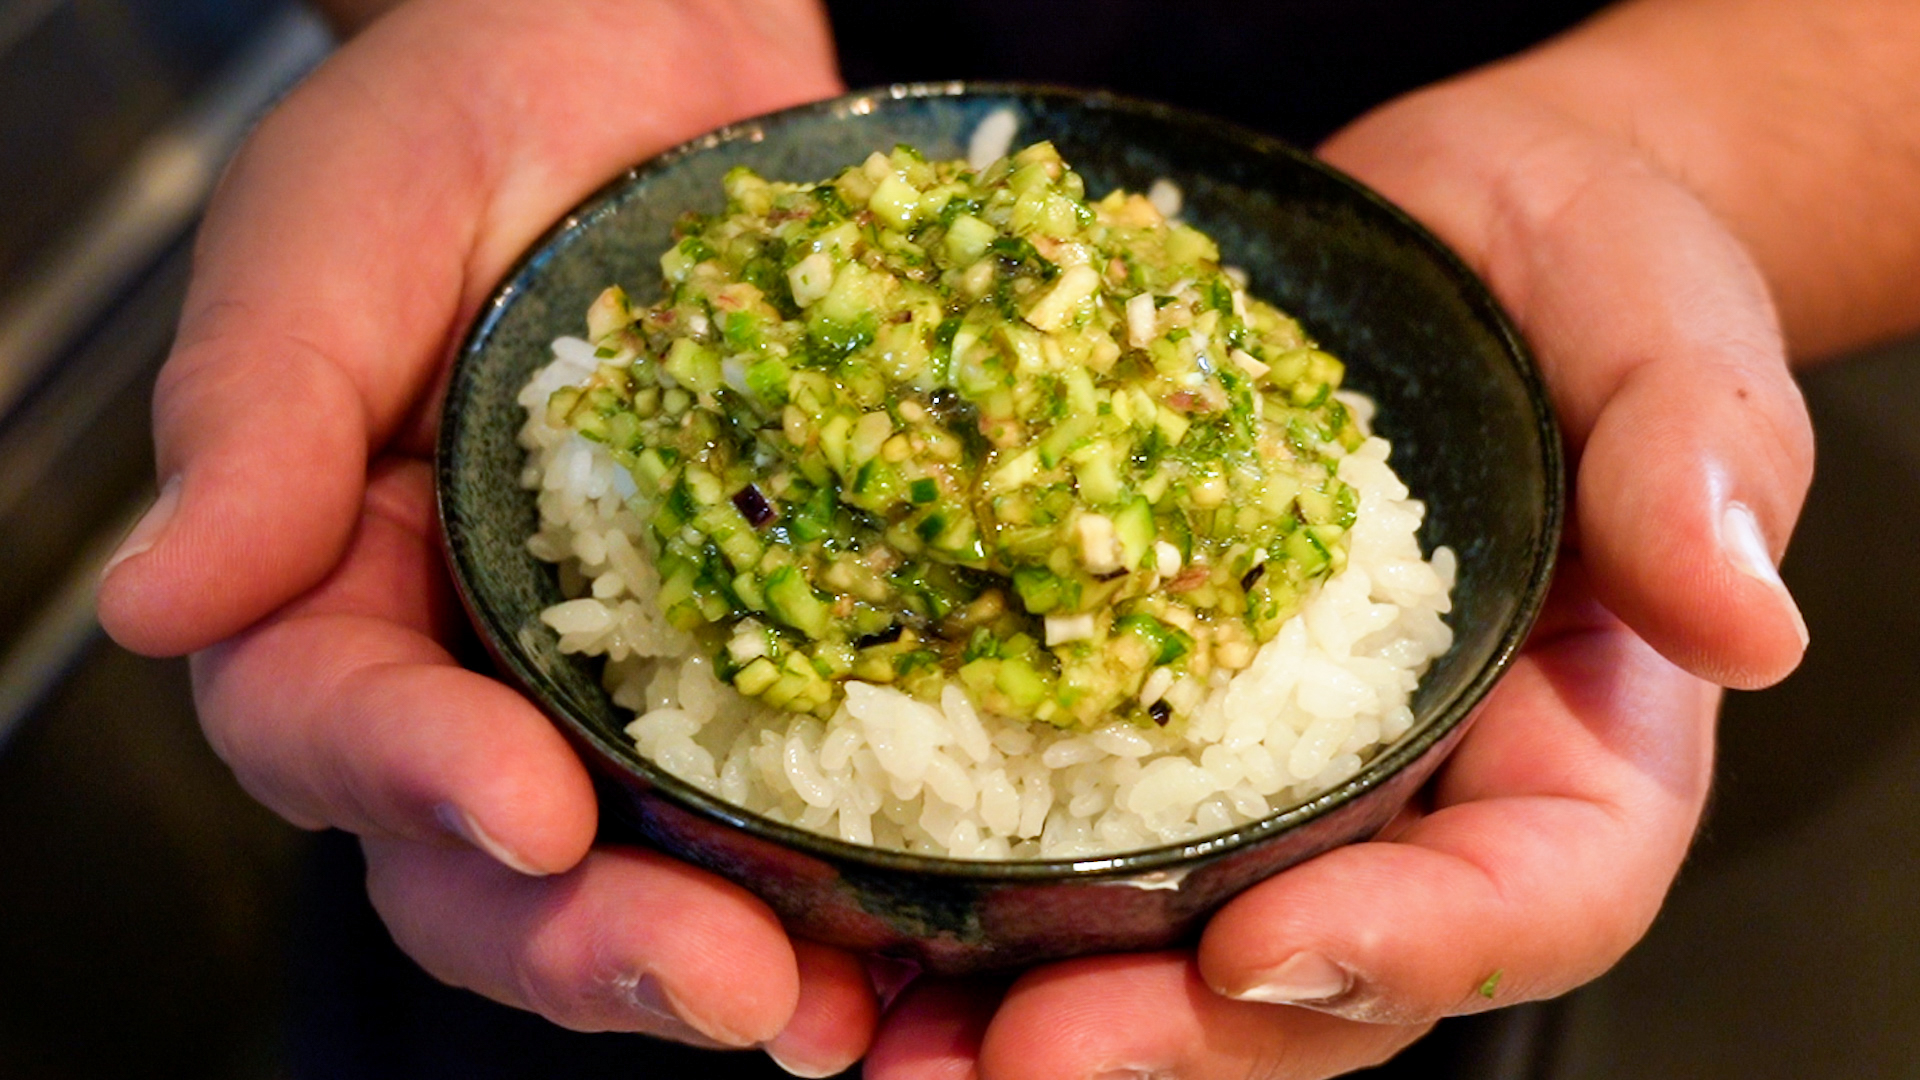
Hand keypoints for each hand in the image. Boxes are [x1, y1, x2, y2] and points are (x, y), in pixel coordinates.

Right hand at [95, 0, 876, 1070]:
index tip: (522, 809)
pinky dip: (857, 874)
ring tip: (836, 1011)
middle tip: (724, 988)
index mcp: (341, 581)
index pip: (337, 730)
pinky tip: (932, 924)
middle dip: (595, 946)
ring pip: (652, 869)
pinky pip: (808, 783)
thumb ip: (254, 412)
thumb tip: (157, 598)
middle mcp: (485, 659)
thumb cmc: (469, 111)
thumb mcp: (338, 227)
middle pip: (494, 867)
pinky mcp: (778, 638)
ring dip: (739, 959)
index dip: (418, 786)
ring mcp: (639, 668)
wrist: (651, 47)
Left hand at [862, 52, 1813, 1079]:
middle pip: (1315, 984)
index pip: (1526, 905)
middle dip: (1166, 1042)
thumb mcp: (1667, 334)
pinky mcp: (1145, 699)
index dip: (1403, 954)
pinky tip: (849, 903)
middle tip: (1008, 1053)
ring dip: (1030, 1013)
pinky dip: (959, 881)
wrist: (1448, 229)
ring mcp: (1271, 767)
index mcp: (1571, 752)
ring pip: (1168, 947)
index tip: (1256, 949)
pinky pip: (1063, 820)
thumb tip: (1741, 621)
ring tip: (882, 1031)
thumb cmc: (1592, 277)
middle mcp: (1414, 797)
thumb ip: (1700, 464)